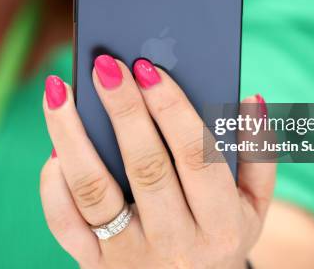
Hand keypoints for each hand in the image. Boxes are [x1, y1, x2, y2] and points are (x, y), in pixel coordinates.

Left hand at [40, 55, 275, 267]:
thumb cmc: (220, 234)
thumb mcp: (254, 207)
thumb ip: (259, 154)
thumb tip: (250, 99)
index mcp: (221, 224)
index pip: (196, 156)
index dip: (172, 109)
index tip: (149, 68)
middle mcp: (175, 243)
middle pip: (144, 167)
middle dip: (123, 110)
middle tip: (106, 65)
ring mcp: (130, 256)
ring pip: (93, 190)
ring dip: (71, 136)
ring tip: (58, 92)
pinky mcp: (93, 265)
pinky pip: (64, 222)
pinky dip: (54, 182)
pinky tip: (55, 147)